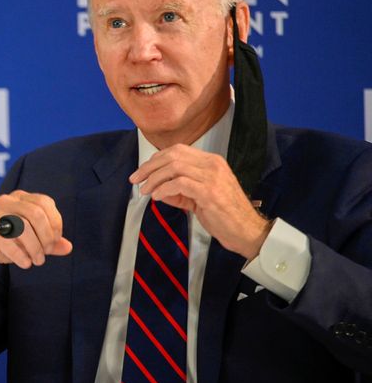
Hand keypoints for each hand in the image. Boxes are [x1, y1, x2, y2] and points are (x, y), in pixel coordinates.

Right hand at [0, 190, 72, 277]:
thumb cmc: (1, 243)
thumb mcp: (27, 242)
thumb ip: (47, 242)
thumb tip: (68, 247)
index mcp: (19, 198)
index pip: (45, 203)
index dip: (55, 223)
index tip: (54, 242)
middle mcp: (7, 201)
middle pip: (36, 213)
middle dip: (46, 236)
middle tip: (46, 253)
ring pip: (23, 226)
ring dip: (35, 247)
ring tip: (36, 260)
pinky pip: (7, 240)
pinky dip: (20, 255)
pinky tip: (24, 263)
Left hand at [129, 144, 271, 259]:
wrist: (247, 231)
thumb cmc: (224, 215)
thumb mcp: (199, 198)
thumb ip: (178, 191)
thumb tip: (155, 188)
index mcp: (212, 161)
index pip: (178, 150)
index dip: (156, 159)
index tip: (142, 171)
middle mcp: (213, 164)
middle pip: (173, 155)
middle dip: (149, 167)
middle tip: (135, 179)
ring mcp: (212, 177)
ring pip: (174, 167)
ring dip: (154, 178)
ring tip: (144, 190)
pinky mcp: (209, 192)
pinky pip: (179, 183)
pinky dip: (163, 188)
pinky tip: (156, 197)